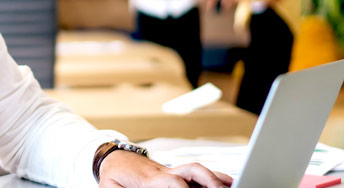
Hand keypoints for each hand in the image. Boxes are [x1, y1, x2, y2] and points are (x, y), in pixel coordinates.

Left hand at [98, 150, 231, 187]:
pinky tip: (227, 183)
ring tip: (234, 186)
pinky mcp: (175, 173)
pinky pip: (197, 173)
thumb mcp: (109, 187)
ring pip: (198, 170)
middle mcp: (164, 173)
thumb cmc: (113, 175)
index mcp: (150, 179)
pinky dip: (215, 177)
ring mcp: (172, 171)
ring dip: (216, 178)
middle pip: (192, 170)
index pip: (174, 182)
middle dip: (209, 181)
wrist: (114, 157)